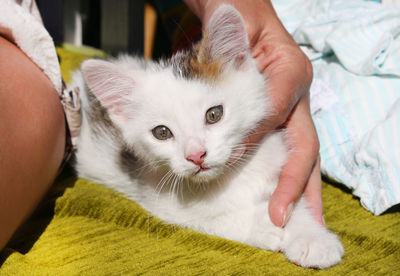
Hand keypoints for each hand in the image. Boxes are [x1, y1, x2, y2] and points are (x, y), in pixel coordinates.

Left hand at [185, 0, 323, 226]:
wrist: (234, 8)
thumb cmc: (231, 14)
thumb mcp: (228, 28)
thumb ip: (226, 63)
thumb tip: (225, 121)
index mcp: (289, 71)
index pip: (272, 115)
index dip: (251, 139)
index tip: (226, 159)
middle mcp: (295, 94)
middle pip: (304, 145)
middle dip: (295, 184)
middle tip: (284, 219)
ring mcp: (290, 107)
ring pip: (301, 154)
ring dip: (300, 190)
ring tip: (298, 222)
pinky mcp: (278, 116)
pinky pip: (285, 150)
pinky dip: (286, 178)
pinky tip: (284, 201)